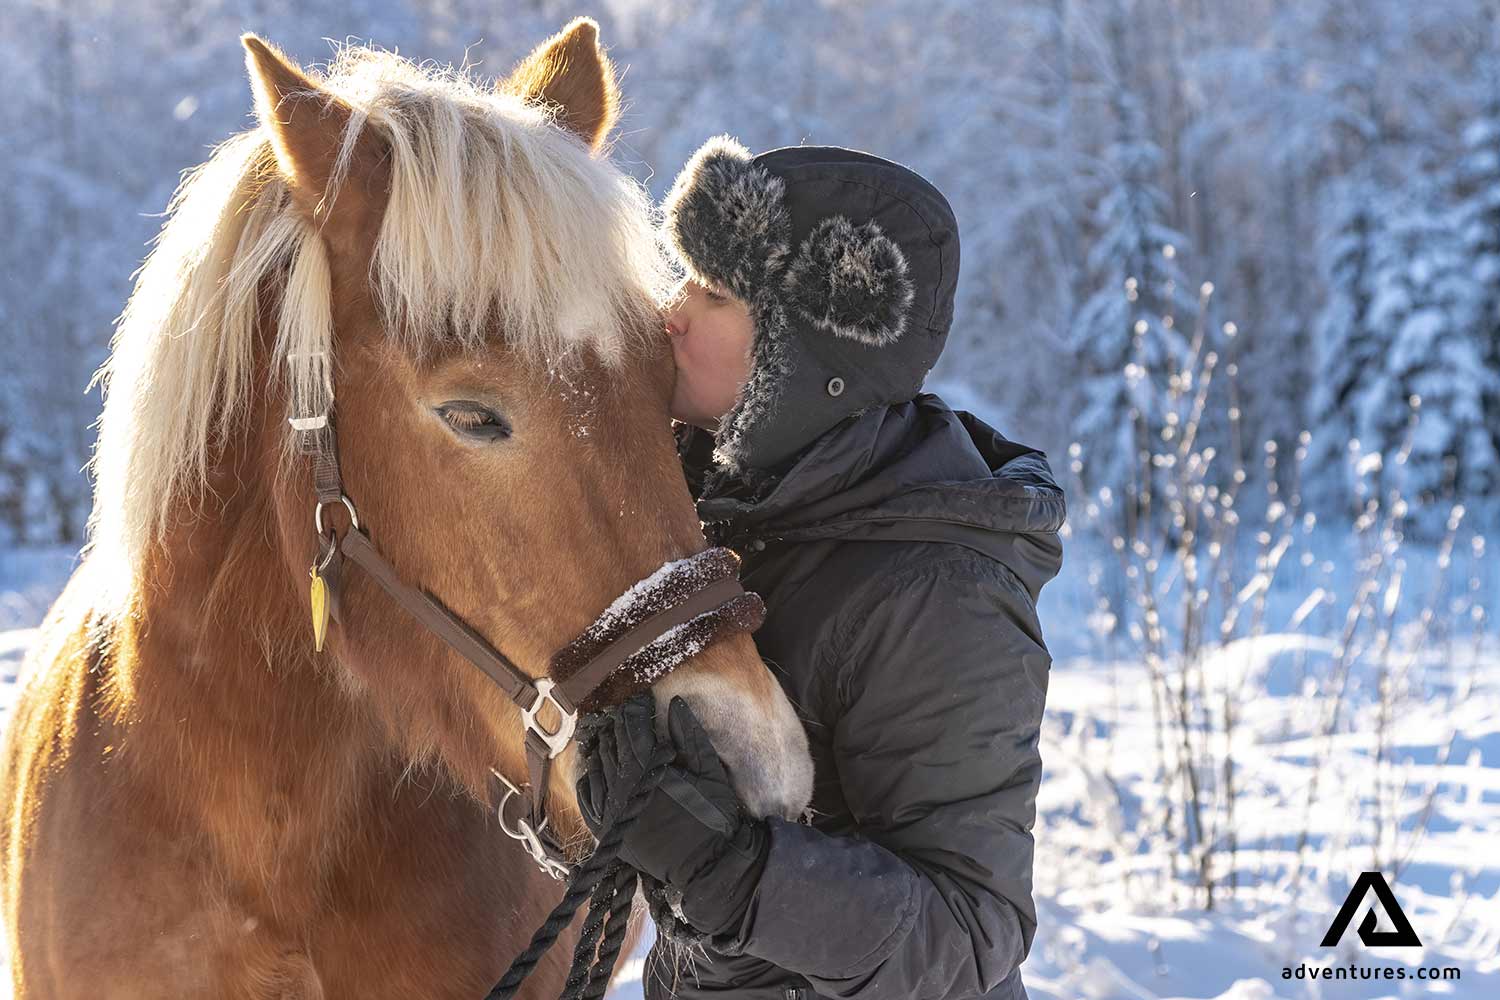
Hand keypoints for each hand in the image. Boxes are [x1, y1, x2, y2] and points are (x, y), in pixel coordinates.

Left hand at [577, 693, 768, 935]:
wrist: (709, 866)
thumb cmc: (715, 817)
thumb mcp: (710, 771)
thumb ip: (690, 736)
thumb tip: (675, 702)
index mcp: (650, 770)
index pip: (634, 729)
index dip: (635, 710)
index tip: (639, 699)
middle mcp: (625, 789)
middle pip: (613, 746)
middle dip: (617, 726)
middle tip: (621, 714)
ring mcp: (613, 811)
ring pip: (598, 768)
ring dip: (601, 749)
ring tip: (605, 736)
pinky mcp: (608, 832)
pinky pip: (588, 800)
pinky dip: (589, 781)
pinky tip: (592, 771)